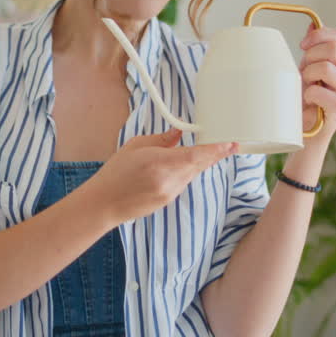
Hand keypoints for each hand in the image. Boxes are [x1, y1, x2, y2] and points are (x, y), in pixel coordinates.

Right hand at [89, 129, 236, 224]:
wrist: (104, 203)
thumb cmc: (116, 173)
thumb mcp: (136, 146)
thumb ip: (162, 140)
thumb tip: (179, 133)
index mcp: (161, 162)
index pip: (197, 155)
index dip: (217, 150)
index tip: (231, 144)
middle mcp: (169, 180)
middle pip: (200, 165)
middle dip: (213, 154)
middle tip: (228, 145)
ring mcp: (170, 193)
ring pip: (193, 174)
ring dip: (197, 162)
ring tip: (199, 152)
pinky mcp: (169, 200)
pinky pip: (183, 182)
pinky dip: (186, 172)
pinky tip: (177, 166)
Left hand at [296, 25, 335, 153]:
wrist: (307, 130)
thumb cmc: (309, 98)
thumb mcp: (310, 69)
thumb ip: (315, 48)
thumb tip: (313, 24)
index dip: (316, 36)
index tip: (302, 45)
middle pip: (333, 48)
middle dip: (311, 55)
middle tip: (304, 69)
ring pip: (325, 67)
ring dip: (308, 75)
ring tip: (307, 86)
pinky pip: (317, 89)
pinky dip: (307, 93)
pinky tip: (310, 102)